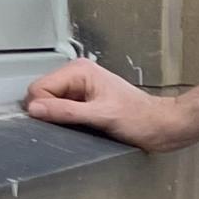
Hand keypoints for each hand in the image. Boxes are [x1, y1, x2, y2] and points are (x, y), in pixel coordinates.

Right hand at [25, 57, 182, 151]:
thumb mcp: (101, 116)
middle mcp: (78, 76)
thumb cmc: (141, 118)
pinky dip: (67, 122)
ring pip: (51, 105)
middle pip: (42, 96)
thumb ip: (66, 112)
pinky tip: (84, 127)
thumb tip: (36, 109)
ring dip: (59, 118)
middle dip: (50, 112)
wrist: (162, 126)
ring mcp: (82, 90)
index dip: (43, 108)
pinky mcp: (86, 103)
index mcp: (80, 71)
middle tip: (73, 124)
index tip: (56, 121)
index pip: (39, 87)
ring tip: (83, 125)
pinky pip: (63, 112)